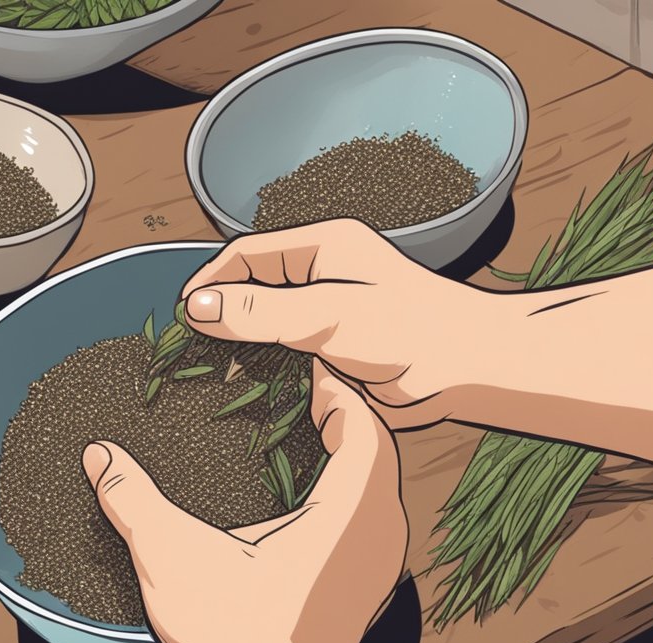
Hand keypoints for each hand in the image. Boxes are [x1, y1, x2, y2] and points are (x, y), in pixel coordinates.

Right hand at [81, 359, 406, 642]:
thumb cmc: (239, 634)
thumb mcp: (174, 551)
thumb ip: (132, 497)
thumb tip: (99, 457)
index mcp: (348, 506)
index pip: (359, 419)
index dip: (330, 385)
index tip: (300, 363)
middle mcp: (376, 529)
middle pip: (374, 447)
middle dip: (338, 415)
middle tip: (294, 392)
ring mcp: (375, 563)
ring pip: (373, 488)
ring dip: (344, 457)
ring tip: (297, 436)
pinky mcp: (363, 590)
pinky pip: (364, 521)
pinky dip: (340, 496)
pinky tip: (298, 502)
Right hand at [179, 218, 501, 428]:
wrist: (470, 371)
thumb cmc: (413, 332)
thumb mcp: (328, 315)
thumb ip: (261, 310)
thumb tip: (197, 306)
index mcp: (322, 246)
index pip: (243, 254)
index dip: (208, 281)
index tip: (181, 316)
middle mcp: (322, 273)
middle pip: (249, 286)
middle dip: (219, 313)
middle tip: (190, 348)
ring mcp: (328, 311)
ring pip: (265, 322)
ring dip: (240, 342)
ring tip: (212, 371)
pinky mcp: (334, 347)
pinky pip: (285, 351)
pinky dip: (263, 365)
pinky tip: (249, 387)